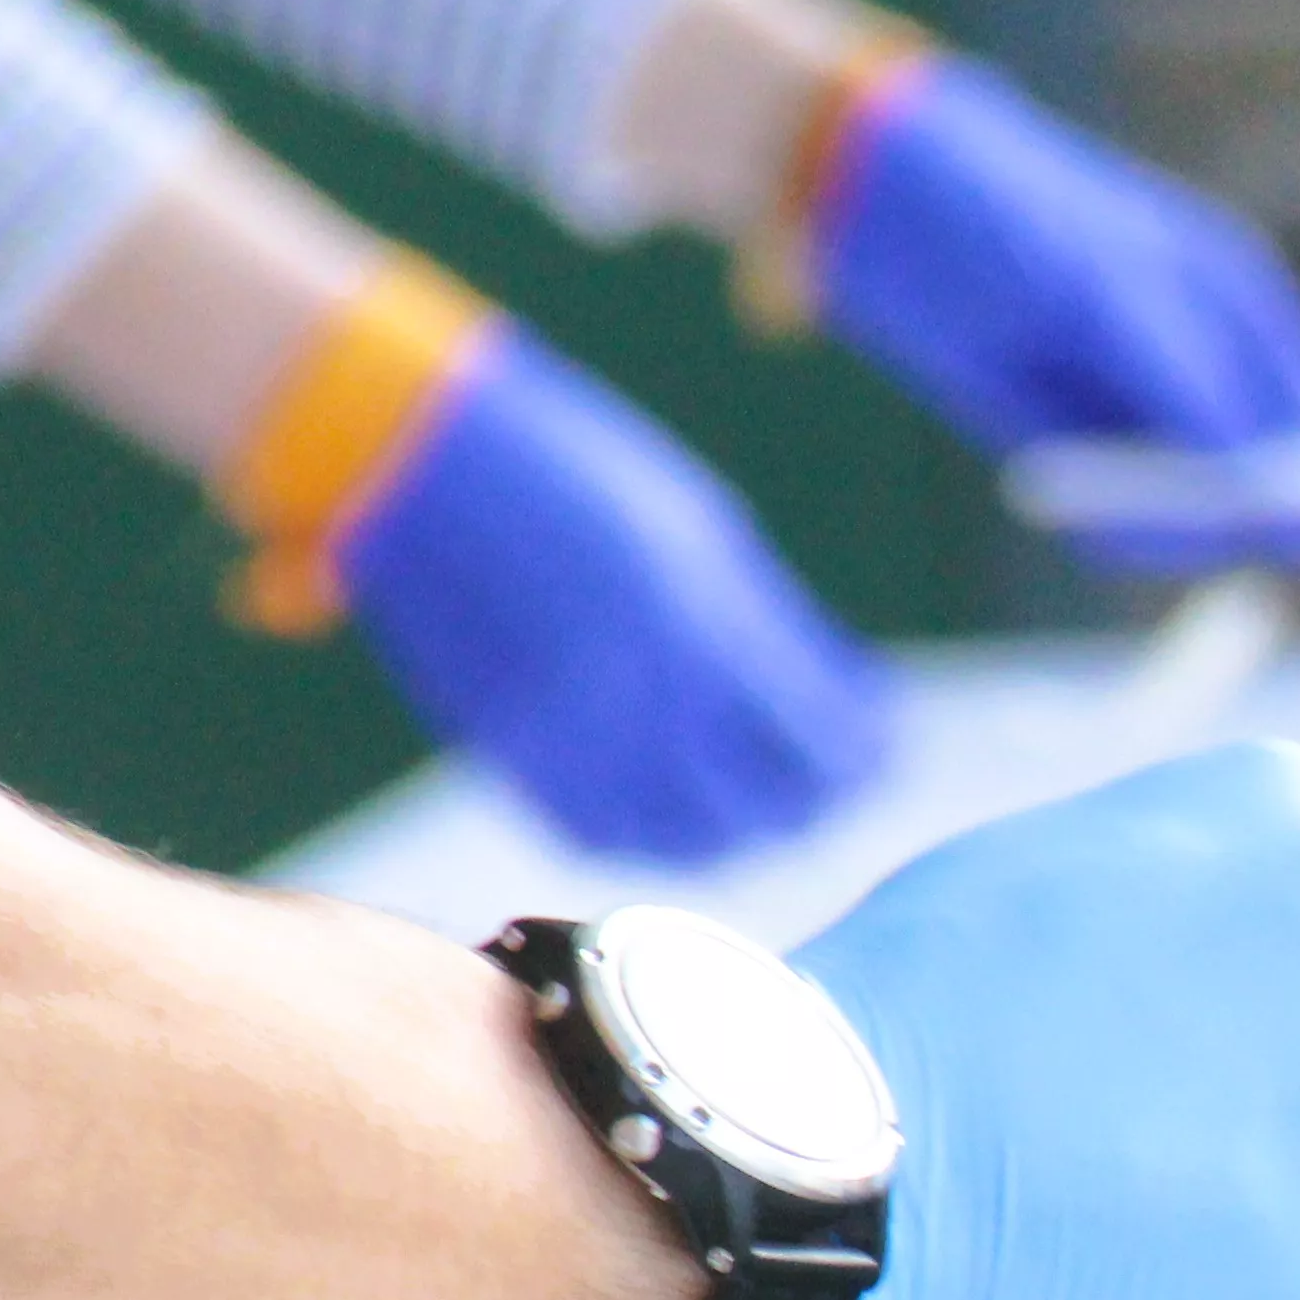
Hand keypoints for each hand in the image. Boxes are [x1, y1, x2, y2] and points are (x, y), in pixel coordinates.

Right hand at [337, 332, 884, 862]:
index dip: (866, 760)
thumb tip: (841, 704)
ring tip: (747, 794)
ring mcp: (575, 734)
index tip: (878, 750)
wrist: (421, 456)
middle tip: (821, 781)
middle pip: (767, 814)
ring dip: (730, 828)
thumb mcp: (705, 531)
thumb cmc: (581, 474)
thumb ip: (773, 628)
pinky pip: (599, 836)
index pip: (828, 747)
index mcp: (712, 630)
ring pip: (687, 842)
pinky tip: (662, 800)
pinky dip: (644, 832)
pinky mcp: (511, 749)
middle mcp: (647, 698)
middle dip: (808, 801)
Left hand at [816, 53, 1299, 574]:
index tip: (1288, 538)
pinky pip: (1120, 524)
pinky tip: (1036, 473)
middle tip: (1148, 520)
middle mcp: (1204, 364)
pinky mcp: (1076, 445)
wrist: (879, 199)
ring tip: (1063, 473)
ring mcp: (1141, 411)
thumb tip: (1257, 482)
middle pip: (1262, 486)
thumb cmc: (1005, 213)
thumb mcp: (1106, 291)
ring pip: (1191, 519)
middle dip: (1219, 521)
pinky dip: (1099, 527)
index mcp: (1239, 304)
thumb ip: (1186, 382)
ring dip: (1149, 529)